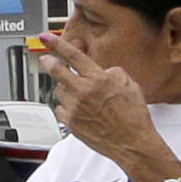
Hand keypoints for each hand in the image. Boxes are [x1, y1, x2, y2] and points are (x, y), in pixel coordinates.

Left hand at [46, 43, 169, 177]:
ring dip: (64, 87)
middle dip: (48, 61)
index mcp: (98, 79)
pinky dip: (66, 106)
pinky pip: (61, 108)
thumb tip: (102, 70)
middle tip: (46, 58)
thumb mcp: (130, 85)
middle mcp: (83, 92)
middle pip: (56, 71)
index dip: (57, 44)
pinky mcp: (71, 123)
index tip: (47, 38)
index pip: (73, 55)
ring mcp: (75, 108)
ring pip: (59, 90)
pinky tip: (78, 108)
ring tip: (78, 92)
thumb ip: (112, 73)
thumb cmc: (134, 117)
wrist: (132, 144)